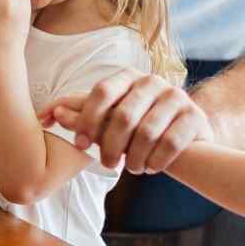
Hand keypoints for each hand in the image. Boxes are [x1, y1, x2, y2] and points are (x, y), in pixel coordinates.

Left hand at [38, 68, 213, 172]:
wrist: (180, 139)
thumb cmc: (134, 128)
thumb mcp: (106, 119)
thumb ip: (81, 116)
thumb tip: (51, 114)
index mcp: (126, 77)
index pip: (100, 92)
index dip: (86, 120)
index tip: (79, 145)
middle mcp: (151, 81)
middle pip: (123, 116)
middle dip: (111, 145)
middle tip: (106, 164)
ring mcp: (176, 96)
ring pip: (147, 132)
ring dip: (134, 156)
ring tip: (129, 168)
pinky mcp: (195, 115)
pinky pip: (170, 142)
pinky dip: (156, 160)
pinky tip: (149, 168)